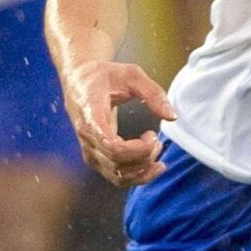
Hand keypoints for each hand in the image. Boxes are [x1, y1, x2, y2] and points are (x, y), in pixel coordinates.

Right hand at [63, 57, 174, 187]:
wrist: (78, 80)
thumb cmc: (102, 76)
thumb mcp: (131, 74)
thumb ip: (153, 93)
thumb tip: (172, 116)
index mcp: (91, 116)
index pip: (112, 147)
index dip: (138, 149)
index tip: (152, 135)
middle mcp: (87, 138)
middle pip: (117, 164)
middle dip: (145, 157)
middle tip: (158, 141)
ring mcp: (89, 150)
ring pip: (117, 176)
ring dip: (143, 171)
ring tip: (156, 152)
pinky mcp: (94, 157)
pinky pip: (115, 176)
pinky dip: (136, 176)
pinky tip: (150, 164)